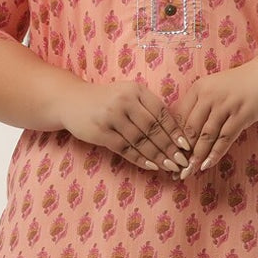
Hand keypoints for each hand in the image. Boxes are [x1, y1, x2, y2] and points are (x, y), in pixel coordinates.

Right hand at [61, 79, 192, 173]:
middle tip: (181, 161)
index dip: (175, 131)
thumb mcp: (127, 95)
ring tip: (170, 167)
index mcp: (136, 90)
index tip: (186, 145)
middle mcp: (124, 101)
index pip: (161, 112)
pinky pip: (125, 149)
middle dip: (169, 147)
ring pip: (140, 140)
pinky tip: (151, 166)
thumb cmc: (106, 100)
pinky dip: (140, 159)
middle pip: (153, 128)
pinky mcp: (100, 132)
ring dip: (157, 156)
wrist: (71, 100)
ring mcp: (111, 116)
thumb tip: (174, 133)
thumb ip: (147, 108)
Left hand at [166, 62, 257, 177]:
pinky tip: (207, 165)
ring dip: (197, 157)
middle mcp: (209, 95)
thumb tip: (183, 137)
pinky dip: (215, 153)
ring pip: (206, 136)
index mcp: (198, 88)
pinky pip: (225, 138)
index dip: (173, 139)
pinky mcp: (242, 114)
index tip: (168, 156)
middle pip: (190, 129)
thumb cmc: (238, 86)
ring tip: (189, 172)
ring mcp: (226, 104)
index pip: (179, 117)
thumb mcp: (214, 89)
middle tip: (175, 170)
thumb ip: (199, 107)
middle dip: (182, 152)